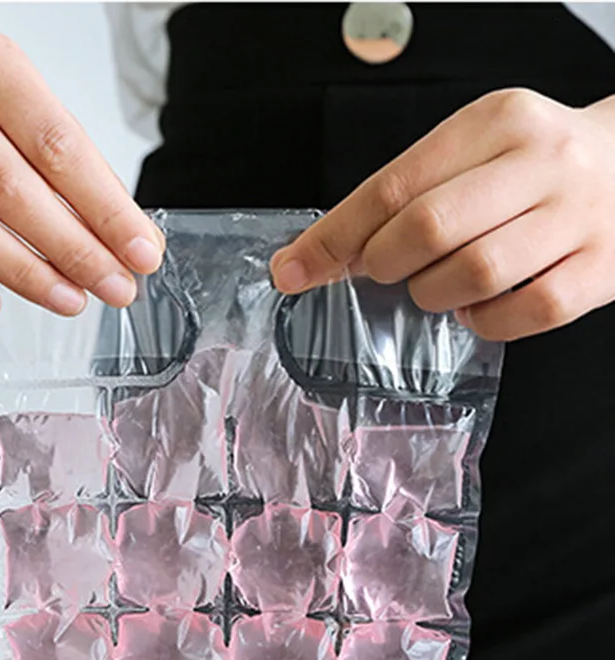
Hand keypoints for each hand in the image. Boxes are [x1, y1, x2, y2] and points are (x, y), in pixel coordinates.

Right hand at [0, 28, 163, 316]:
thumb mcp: (41, 118)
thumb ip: (86, 181)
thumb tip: (134, 248)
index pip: (57, 147)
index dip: (105, 210)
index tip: (142, 255)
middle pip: (8, 189)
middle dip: (71, 250)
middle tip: (114, 289)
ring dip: (19, 273)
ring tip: (68, 301)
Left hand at [270, 88, 614, 340]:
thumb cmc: (533, 167)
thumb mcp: (469, 154)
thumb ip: (400, 198)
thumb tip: (314, 257)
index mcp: (496, 122)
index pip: (392, 187)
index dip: (333, 238)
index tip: (293, 270)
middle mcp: (541, 162)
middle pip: (428, 229)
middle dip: (384, 265)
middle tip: (385, 270)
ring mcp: (576, 217)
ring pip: (473, 274)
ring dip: (432, 294)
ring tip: (438, 284)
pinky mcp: (599, 270)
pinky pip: (520, 315)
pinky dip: (483, 320)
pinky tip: (479, 304)